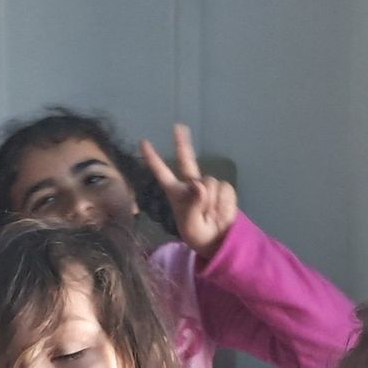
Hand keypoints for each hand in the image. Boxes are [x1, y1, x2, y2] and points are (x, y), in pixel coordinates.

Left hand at [141, 123, 238, 259]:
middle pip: (187, 159)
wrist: (219, 241)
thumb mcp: (190, 225)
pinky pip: (224, 189)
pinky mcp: (224, 189)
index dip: (153, 158)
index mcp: (176, 193)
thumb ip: (192, 205)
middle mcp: (191, 185)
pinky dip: (223, 203)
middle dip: (183, 143)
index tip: (143, 142)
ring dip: (210, 202)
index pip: (162, 173)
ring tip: (210, 215)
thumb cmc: (198, 235)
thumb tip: (199, 184)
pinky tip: (220, 212)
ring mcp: (208, 186)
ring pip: (209, 182)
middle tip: (178, 127)